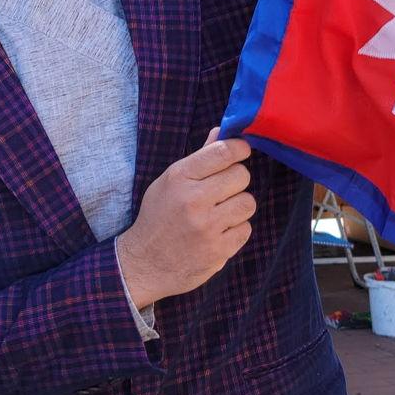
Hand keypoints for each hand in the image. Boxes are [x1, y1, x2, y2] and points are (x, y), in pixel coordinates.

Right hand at [116, 129, 255, 309]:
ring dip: (238, 206)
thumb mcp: (170, 182)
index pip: (223, 152)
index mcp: (179, 178)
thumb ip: (199, 158)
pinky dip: (236, 230)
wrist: (146, 263)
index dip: (240, 148)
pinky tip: (219, 232)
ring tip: (221, 213)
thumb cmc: (159, 217)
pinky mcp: (218, 250)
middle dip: (236, 181)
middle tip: (223, 190)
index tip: (242, 151)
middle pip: (241, 176)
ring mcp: (207, 227)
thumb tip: (221, 132)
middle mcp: (193, 200)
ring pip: (247, 203)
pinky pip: (245, 229)